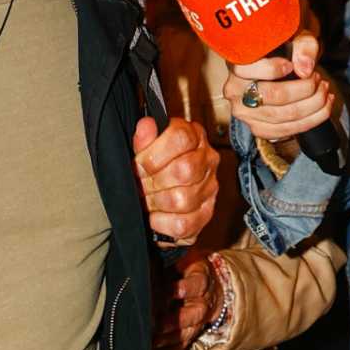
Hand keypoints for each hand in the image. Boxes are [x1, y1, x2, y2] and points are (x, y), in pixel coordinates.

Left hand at [133, 117, 217, 245]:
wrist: (159, 192)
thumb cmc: (154, 165)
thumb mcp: (145, 147)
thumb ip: (144, 138)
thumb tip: (146, 125)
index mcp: (194, 135)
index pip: (181, 137)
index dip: (155, 154)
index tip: (140, 164)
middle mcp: (207, 159)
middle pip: (184, 171)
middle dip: (153, 181)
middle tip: (140, 183)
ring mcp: (210, 187)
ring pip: (184, 199)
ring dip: (157, 202)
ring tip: (146, 199)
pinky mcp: (206, 214)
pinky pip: (184, 224)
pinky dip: (162, 222)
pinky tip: (154, 215)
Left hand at [157, 250, 221, 349]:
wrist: (208, 281)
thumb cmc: (184, 266)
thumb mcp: (180, 257)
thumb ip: (166, 259)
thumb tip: (143, 261)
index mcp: (201, 276)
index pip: (197, 283)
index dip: (184, 288)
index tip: (171, 291)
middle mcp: (204, 299)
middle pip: (197, 313)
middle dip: (177, 320)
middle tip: (158, 325)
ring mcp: (201, 318)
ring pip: (190, 332)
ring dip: (170, 338)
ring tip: (151, 342)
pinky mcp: (193, 330)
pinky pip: (184, 344)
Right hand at [223, 32, 337, 141]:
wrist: (278, 66)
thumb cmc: (284, 48)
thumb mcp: (295, 36)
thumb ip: (303, 46)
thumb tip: (305, 69)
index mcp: (236, 65)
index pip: (247, 70)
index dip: (273, 68)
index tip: (291, 65)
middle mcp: (234, 91)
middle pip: (273, 95)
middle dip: (304, 88)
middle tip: (318, 78)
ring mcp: (244, 113)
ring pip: (284, 116)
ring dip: (312, 104)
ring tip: (324, 90)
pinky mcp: (258, 128)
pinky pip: (286, 130)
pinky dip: (311, 120)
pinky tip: (323, 107)